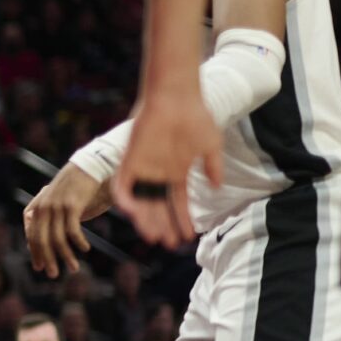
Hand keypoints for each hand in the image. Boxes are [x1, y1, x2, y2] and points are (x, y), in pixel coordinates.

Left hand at [22, 162, 110, 276]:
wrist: (86, 168)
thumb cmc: (71, 190)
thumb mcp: (54, 205)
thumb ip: (45, 222)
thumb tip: (36, 244)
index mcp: (35, 209)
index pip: (31, 236)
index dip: (35, 253)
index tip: (40, 268)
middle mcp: (42, 208)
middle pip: (41, 241)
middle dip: (48, 259)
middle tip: (53, 275)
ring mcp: (56, 207)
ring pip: (57, 239)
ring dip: (66, 256)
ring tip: (74, 268)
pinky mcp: (71, 205)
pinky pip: (72, 230)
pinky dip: (78, 242)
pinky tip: (85, 249)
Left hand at [112, 83, 219, 247]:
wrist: (176, 96)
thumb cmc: (195, 117)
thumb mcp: (211, 146)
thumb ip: (213, 168)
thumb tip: (218, 187)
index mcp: (177, 171)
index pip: (177, 202)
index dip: (182, 220)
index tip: (187, 237)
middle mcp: (159, 172)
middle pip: (158, 206)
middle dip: (163, 225)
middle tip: (168, 243)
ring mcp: (144, 167)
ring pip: (141, 200)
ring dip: (146, 218)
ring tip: (153, 236)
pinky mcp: (130, 158)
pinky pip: (122, 183)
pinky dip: (125, 198)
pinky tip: (132, 213)